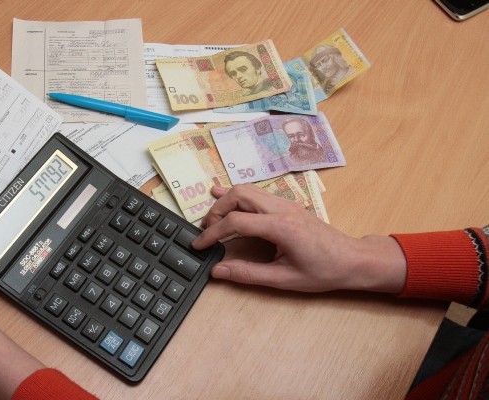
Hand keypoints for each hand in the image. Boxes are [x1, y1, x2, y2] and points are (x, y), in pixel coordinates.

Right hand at [192, 185, 405, 292]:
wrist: (353, 260)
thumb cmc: (324, 271)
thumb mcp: (285, 279)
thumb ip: (249, 274)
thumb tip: (219, 271)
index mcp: (280, 227)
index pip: (235, 222)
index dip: (212, 234)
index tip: (198, 246)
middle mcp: (281, 208)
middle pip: (238, 195)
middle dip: (216, 211)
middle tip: (206, 232)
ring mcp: (285, 203)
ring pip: (247, 189)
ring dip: (226, 201)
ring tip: (211, 218)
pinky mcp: (287, 205)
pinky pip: (257, 193)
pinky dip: (238, 196)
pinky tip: (224, 195)